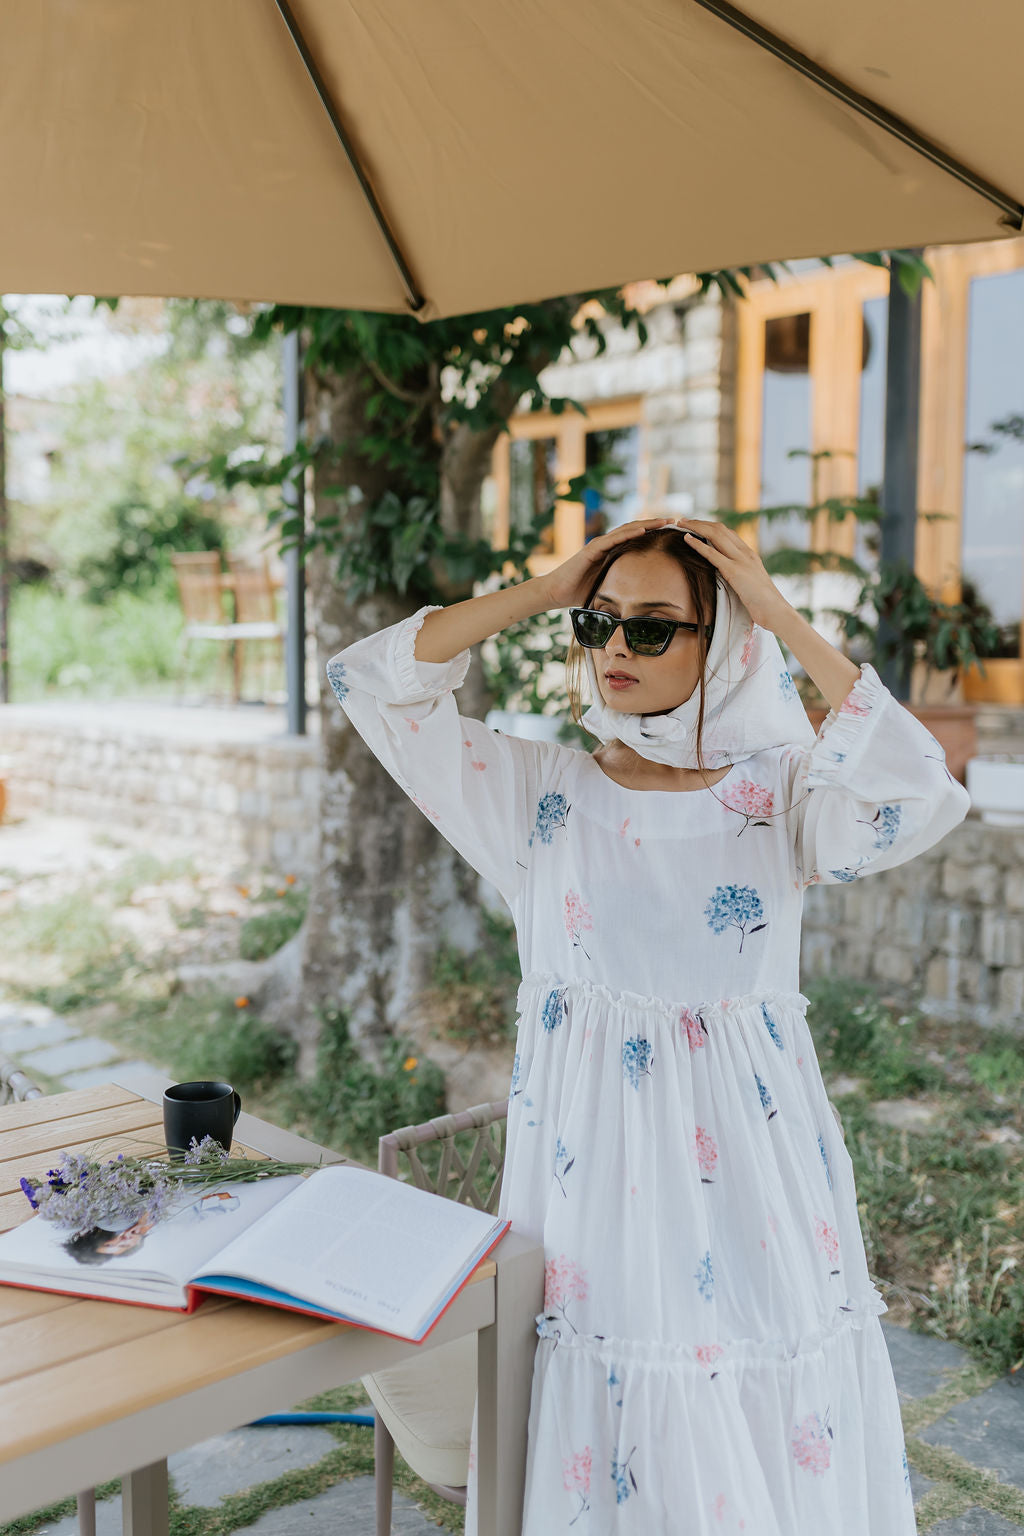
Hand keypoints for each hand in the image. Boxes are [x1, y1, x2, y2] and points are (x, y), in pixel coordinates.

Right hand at [535, 518, 702, 608]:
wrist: (556, 592)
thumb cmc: (580, 593)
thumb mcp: (608, 589)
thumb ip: (623, 588)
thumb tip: (642, 602)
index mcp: (612, 552)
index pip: (637, 538)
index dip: (655, 533)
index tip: (675, 531)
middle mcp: (607, 544)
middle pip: (636, 529)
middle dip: (657, 523)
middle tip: (678, 519)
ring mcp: (599, 544)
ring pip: (628, 529)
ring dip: (648, 524)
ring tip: (666, 520)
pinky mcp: (592, 549)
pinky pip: (614, 538)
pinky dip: (629, 533)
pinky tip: (644, 530)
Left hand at [669, 518, 791, 629]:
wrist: (776, 611)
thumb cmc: (763, 603)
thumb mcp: (750, 583)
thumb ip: (740, 575)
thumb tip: (726, 577)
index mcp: (749, 555)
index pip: (727, 533)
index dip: (709, 526)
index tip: (695, 525)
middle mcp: (745, 553)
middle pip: (719, 529)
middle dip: (699, 522)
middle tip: (683, 520)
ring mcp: (741, 560)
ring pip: (715, 535)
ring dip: (695, 527)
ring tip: (681, 523)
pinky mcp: (734, 571)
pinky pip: (712, 553)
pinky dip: (697, 544)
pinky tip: (686, 538)